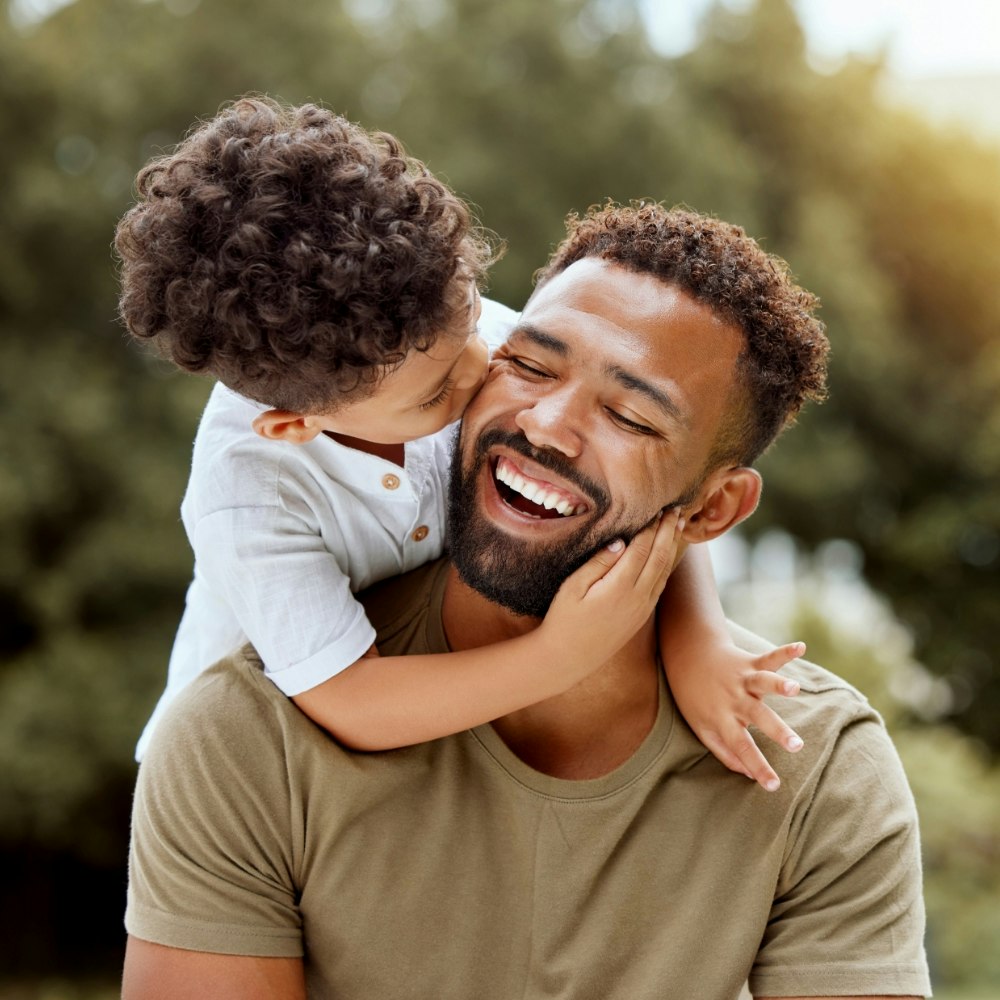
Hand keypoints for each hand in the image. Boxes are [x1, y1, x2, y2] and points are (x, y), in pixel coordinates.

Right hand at [539, 511, 683, 669]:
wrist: (569, 658)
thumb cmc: (564, 619)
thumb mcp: (573, 587)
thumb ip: (598, 563)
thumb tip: (620, 542)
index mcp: (619, 587)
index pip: (642, 549)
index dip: (651, 528)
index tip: (658, 509)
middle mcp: (637, 598)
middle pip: (660, 557)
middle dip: (669, 532)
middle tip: (676, 510)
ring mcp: (642, 608)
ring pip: (664, 571)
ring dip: (672, 546)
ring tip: (679, 526)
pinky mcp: (641, 616)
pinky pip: (660, 585)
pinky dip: (667, 565)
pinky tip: (667, 554)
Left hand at [667, 639, 805, 790]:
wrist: (687, 657)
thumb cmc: (696, 699)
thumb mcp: (702, 728)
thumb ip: (725, 753)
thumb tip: (750, 775)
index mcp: (722, 719)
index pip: (741, 748)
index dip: (757, 767)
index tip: (774, 786)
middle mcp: (734, 699)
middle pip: (758, 717)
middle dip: (777, 731)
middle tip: (796, 745)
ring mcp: (742, 679)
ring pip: (762, 683)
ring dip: (779, 684)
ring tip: (795, 688)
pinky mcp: (749, 662)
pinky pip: (769, 658)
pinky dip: (785, 652)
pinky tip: (801, 647)